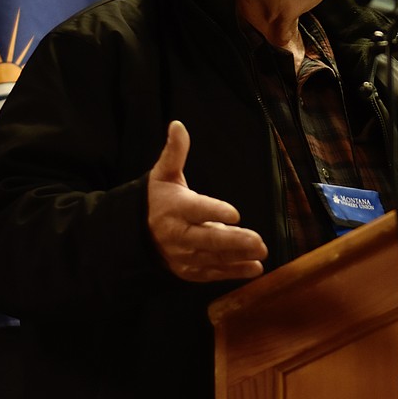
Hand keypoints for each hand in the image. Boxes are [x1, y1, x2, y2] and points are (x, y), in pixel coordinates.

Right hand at [147, 120, 267, 281]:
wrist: (136, 233)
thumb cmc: (158, 199)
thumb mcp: (163, 174)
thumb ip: (175, 152)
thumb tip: (178, 125)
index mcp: (174, 208)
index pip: (196, 209)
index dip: (215, 211)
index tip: (235, 214)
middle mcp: (178, 234)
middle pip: (208, 239)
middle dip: (234, 241)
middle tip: (259, 240)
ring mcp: (183, 256)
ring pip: (213, 258)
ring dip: (238, 258)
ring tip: (261, 253)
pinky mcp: (189, 270)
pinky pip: (212, 273)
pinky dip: (233, 272)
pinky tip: (254, 268)